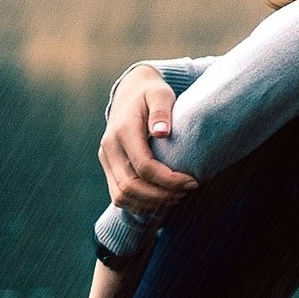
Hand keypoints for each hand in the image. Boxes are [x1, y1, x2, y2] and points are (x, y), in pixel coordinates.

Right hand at [99, 64, 198, 215]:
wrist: (129, 93)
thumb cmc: (151, 94)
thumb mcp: (160, 94)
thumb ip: (161, 111)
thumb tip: (161, 132)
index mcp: (123, 130)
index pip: (144, 166)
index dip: (169, 180)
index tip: (192, 181)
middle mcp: (109, 146)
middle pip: (131, 185)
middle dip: (161, 195)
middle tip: (186, 192)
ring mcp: (106, 158)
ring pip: (122, 195)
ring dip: (150, 203)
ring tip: (176, 197)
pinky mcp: (107, 166)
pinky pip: (118, 195)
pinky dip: (138, 204)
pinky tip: (160, 199)